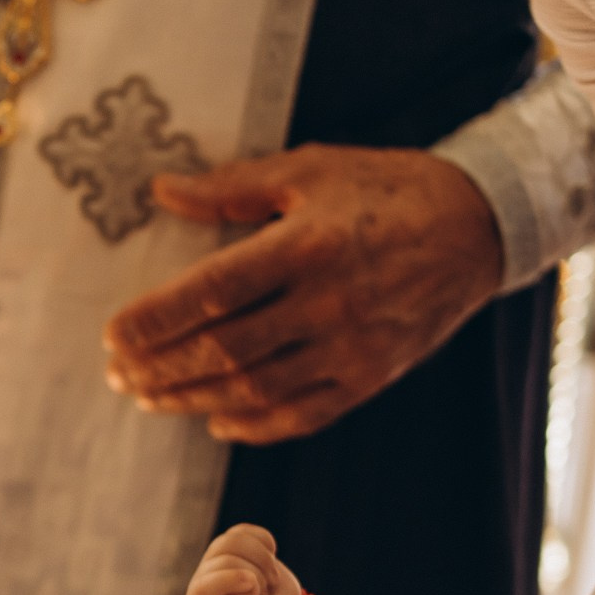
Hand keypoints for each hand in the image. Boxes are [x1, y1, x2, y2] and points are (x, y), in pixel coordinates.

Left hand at [103, 145, 502, 443]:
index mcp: (308, 245)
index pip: (214, 291)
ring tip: (150, 398)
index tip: (113, 334)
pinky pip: (301, 415)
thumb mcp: (311, 170)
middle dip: (162, 367)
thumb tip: (164, 191)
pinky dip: (254, 424)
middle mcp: (329, 304)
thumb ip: (233, 187)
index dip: (157, 319)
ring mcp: (352, 348)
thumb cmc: (387, 189)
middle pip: (226, 350)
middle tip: (119, 374)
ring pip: (256, 389)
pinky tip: (215, 421)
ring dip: (193, 399)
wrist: (480, 227)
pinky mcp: (371, 377)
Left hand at [186, 523, 304, 594]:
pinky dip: (264, 543)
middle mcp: (201, 582)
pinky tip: (270, 561)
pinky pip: (245, 531)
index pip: (203, 589)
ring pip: (233, 540)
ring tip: (270, 580)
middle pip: (226, 561)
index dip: (230, 582)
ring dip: (263, 558)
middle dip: (256, 577)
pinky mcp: (232, 546)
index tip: (256, 589)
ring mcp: (215, 560)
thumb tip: (244, 579)